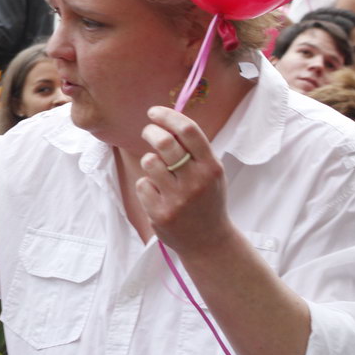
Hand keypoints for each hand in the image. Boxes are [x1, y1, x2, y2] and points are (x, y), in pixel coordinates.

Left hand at [136, 106, 238, 258]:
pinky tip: (159, 195)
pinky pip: (142, 184)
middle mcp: (197, 182)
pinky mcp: (160, 214)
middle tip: (149, 132)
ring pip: (150, 162)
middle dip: (151, 131)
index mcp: (212, 167)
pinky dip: (147, 185)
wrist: (209, 241)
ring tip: (158, 170)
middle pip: (164, 142)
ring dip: (150, 161)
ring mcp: (178, 199)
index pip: (188, 131)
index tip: (154, 112)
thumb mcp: (211, 172)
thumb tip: (167, 120)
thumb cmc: (207, 199)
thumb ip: (194, 149)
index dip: (168, 116)